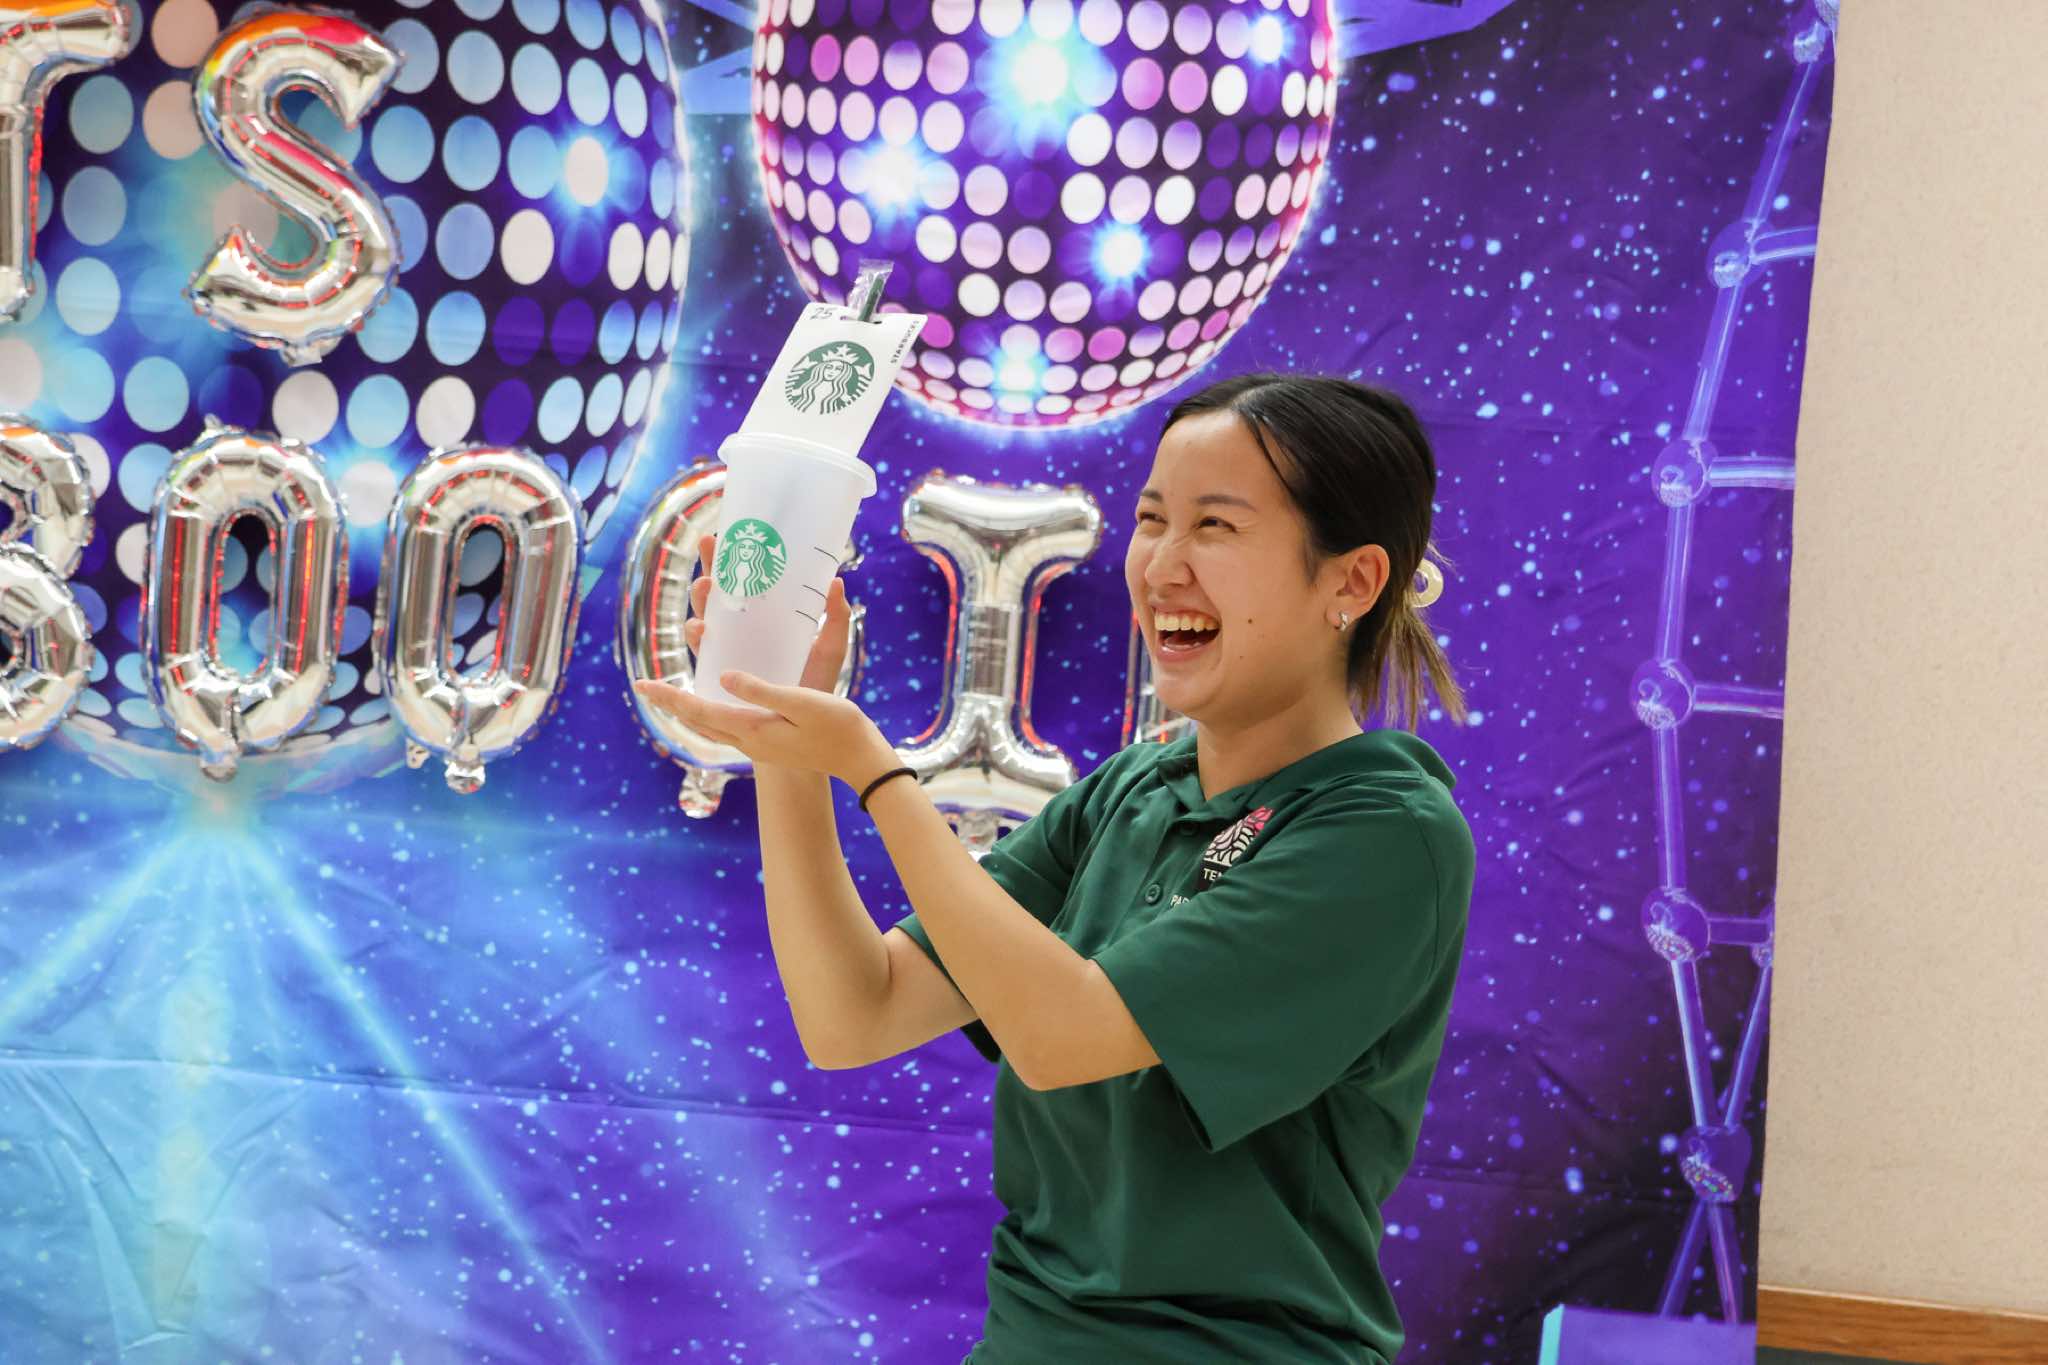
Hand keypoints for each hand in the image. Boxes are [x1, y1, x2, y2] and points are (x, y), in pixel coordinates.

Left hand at [633, 671, 897, 788]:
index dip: (667, 697)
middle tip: (645, 688)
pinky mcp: (768, 742)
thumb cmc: (835, 726)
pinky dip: (709, 715)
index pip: (698, 710)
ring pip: (710, 726)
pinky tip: (712, 708)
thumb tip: (723, 676)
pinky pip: (725, 727)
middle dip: (670, 703)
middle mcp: (747, 739)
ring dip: (687, 710)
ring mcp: (757, 744)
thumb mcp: (801, 702)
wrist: (858, 757)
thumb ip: (761, 690)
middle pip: (697, 720)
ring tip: (670, 698)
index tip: (640, 684)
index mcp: (751, 728)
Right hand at [683, 531, 852, 693]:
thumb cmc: (816, 682)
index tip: (729, 533)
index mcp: (766, 617)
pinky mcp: (720, 671)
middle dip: (710, 566)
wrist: (805, 725)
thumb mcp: (830, 647)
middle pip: (720, 591)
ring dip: (700, 599)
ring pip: (705, 616)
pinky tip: (701, 629)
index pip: (747, 580)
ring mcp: (728, 648)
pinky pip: (701, 652)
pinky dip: (696, 638)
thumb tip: (836, 582)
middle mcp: (742, 628)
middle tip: (710, 545)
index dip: (735, 557)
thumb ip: (835, 618)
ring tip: (705, 587)